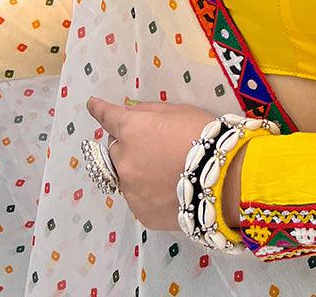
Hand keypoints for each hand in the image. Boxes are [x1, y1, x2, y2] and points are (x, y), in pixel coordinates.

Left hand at [85, 96, 221, 230]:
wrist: (223, 179)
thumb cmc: (204, 136)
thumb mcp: (179, 111)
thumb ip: (149, 111)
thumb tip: (129, 112)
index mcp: (132, 129)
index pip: (107, 116)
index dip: (99, 109)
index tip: (92, 104)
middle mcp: (124, 159)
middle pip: (117, 148)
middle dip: (129, 145)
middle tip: (156, 146)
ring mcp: (130, 189)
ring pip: (127, 175)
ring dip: (139, 170)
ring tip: (167, 172)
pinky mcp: (141, 212)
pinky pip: (139, 197)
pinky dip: (149, 191)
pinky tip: (170, 189)